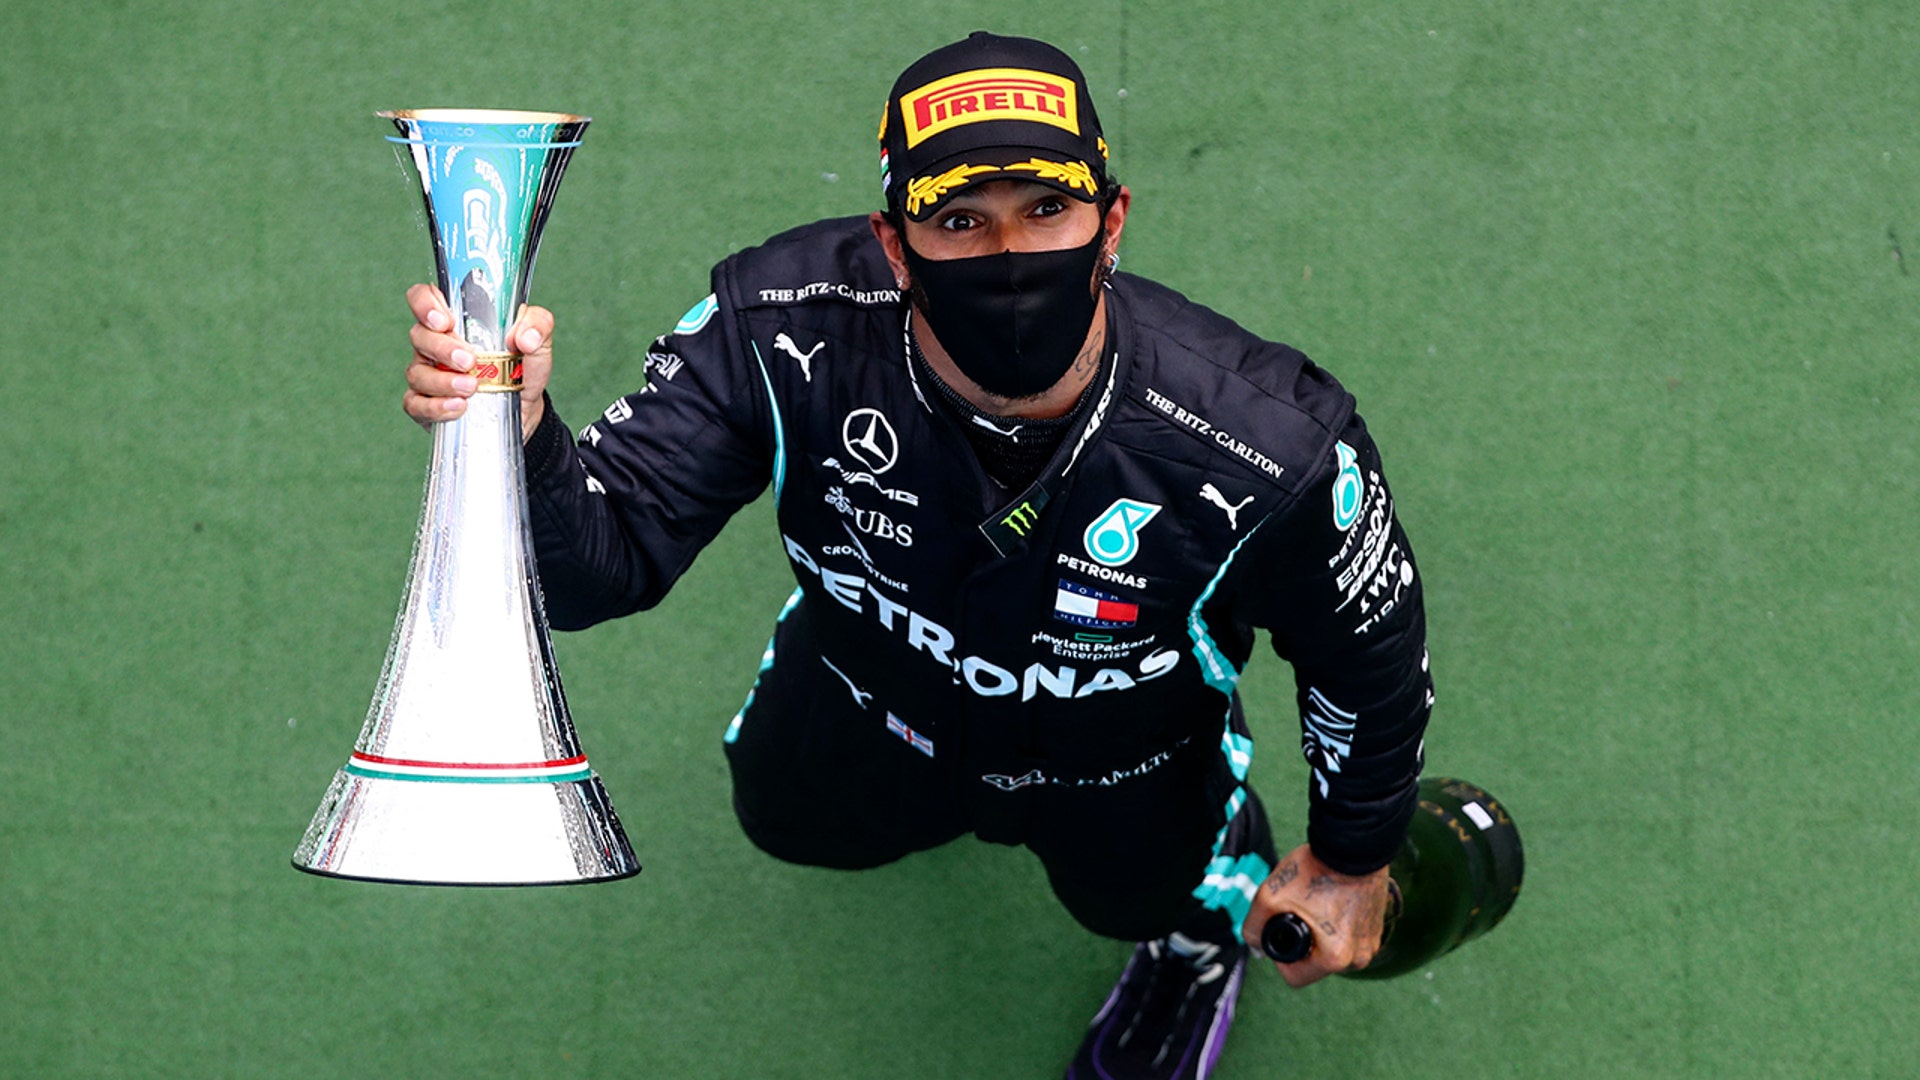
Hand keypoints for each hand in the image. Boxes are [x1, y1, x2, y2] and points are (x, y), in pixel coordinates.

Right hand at [402, 284, 555, 441]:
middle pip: (419, 335)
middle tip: (470, 361)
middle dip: (442, 348)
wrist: (525, 407)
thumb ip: (538, 325)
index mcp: (455, 319)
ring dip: (443, 381)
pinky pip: (417, 404)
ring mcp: (427, 373)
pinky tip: (459, 407)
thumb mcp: (538, 341)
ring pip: (417, 372)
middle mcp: (435, 343)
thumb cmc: (521, 366)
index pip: (424, 297)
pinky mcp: (427, 404)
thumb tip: (525, 337)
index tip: (445, 321)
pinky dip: (436, 406)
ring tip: (472, 388)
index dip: (425, 304)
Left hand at [1241, 844, 1390, 987]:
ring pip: (1331, 951)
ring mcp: (1371, 944)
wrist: (1354, 844)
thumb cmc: (1317, 869)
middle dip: (1302, 943)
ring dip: (1320, 934)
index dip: (1279, 958)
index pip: (1295, 978)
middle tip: (1299, 910)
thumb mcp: (1270, 897)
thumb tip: (1255, 947)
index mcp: (1335, 958)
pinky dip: (1337, 925)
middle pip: (1315, 964)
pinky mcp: (1376, 929)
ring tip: (1316, 903)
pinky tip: (1331, 901)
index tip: (1280, 931)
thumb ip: (1253, 928)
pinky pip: (1348, 938)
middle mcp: (1358, 957)